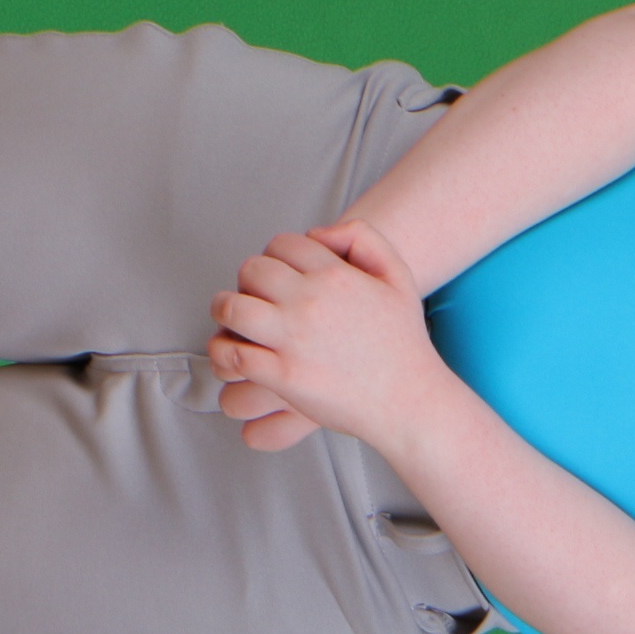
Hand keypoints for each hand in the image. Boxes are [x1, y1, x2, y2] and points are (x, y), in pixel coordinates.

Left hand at [205, 220, 445, 453]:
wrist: (409, 400)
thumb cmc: (403, 342)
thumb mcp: (398, 276)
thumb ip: (363, 238)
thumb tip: (316, 233)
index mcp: (336, 275)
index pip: (282, 244)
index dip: (276, 255)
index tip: (279, 273)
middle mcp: (310, 302)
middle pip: (252, 270)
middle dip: (249, 279)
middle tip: (255, 295)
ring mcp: (293, 340)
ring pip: (232, 308)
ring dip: (225, 310)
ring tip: (231, 318)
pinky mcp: (282, 376)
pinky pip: (234, 355)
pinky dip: (226, 352)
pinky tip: (235, 352)